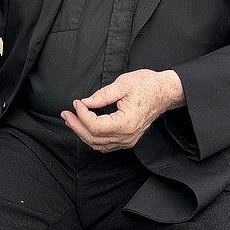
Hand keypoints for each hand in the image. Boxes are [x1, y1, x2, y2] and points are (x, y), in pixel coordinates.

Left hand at [61, 69, 183, 151]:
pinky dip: (92, 137)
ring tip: (71, 120)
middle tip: (66, 114)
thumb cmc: (147, 85)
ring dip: (82, 133)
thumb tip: (85, 103)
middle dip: (76, 126)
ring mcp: (128, 140)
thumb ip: (102, 95)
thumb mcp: (123, 84)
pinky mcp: (127, 139)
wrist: (164, 92)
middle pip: (93, 138)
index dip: (82, 115)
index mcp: (126, 123)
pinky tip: (84, 127)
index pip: (96, 126)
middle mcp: (127, 136)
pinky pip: (105, 145)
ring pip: (98, 144)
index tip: (77, 102)